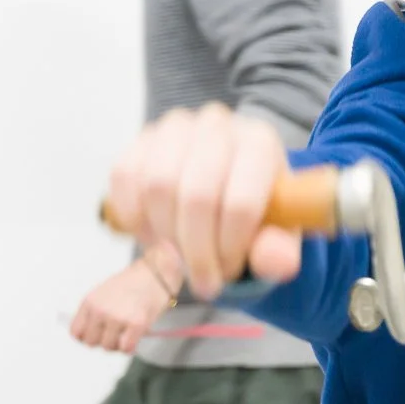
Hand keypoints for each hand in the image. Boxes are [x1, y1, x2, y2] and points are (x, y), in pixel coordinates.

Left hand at [70, 259, 175, 352]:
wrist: (158, 270)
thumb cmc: (134, 281)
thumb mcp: (105, 292)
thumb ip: (96, 312)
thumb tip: (94, 335)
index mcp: (90, 302)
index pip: (76, 332)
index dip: (88, 336)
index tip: (99, 334)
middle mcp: (101, 310)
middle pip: (92, 342)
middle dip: (104, 340)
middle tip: (117, 333)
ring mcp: (118, 317)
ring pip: (109, 347)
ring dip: (119, 344)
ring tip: (128, 333)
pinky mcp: (136, 323)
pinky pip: (126, 347)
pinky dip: (130, 347)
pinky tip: (136, 337)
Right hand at [107, 103, 300, 297]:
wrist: (225, 180)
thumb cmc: (256, 207)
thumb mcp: (278, 232)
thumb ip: (280, 250)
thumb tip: (275, 262)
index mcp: (261, 143)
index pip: (241, 201)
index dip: (228, 249)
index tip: (225, 275)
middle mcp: (219, 125)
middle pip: (197, 197)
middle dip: (195, 250)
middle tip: (199, 279)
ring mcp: (177, 127)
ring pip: (157, 186)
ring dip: (163, 234)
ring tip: (178, 256)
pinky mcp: (142, 139)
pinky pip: (124, 176)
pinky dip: (133, 215)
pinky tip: (152, 236)